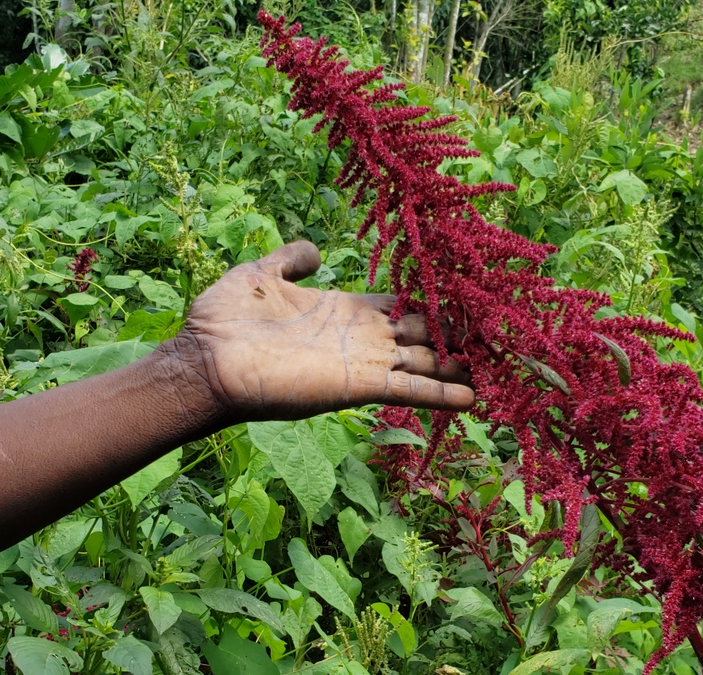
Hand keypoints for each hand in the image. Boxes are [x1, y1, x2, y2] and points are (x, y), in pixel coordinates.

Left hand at [157, 240, 474, 424]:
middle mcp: (359, 338)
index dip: (428, 304)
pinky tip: (472, 396)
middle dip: (454, 336)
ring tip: (496, 368)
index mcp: (341, 309)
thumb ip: (290, 260)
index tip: (462, 300)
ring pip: (422, 364)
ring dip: (457, 366)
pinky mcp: (358, 387)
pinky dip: (440, 394)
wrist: (206, 361)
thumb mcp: (260, 274)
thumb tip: (312, 250)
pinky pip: (408, 390)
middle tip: (494, 336)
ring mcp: (361, 363)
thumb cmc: (224, 319)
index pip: (398, 306)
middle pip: (420, 336)